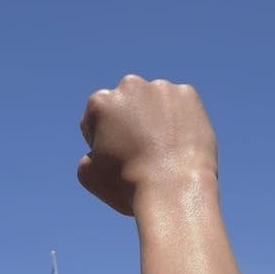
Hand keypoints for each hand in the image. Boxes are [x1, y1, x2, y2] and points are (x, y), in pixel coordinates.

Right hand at [76, 76, 217, 216]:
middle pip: (126, 104)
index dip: (103, 140)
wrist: (174, 188)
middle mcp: (129, 85)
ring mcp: (161, 87)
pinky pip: (179, 104)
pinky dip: (179, 119)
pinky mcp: (187, 93)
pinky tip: (179, 142)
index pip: (97, 118)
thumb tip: (97, 151)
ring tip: (164, 150)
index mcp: (100, 102)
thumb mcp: (88, 175)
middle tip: (141, 151)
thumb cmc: (128, 185)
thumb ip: (87, 155)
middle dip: (130, 121)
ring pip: (154, 102)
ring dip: (155, 118)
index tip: (117, 159)